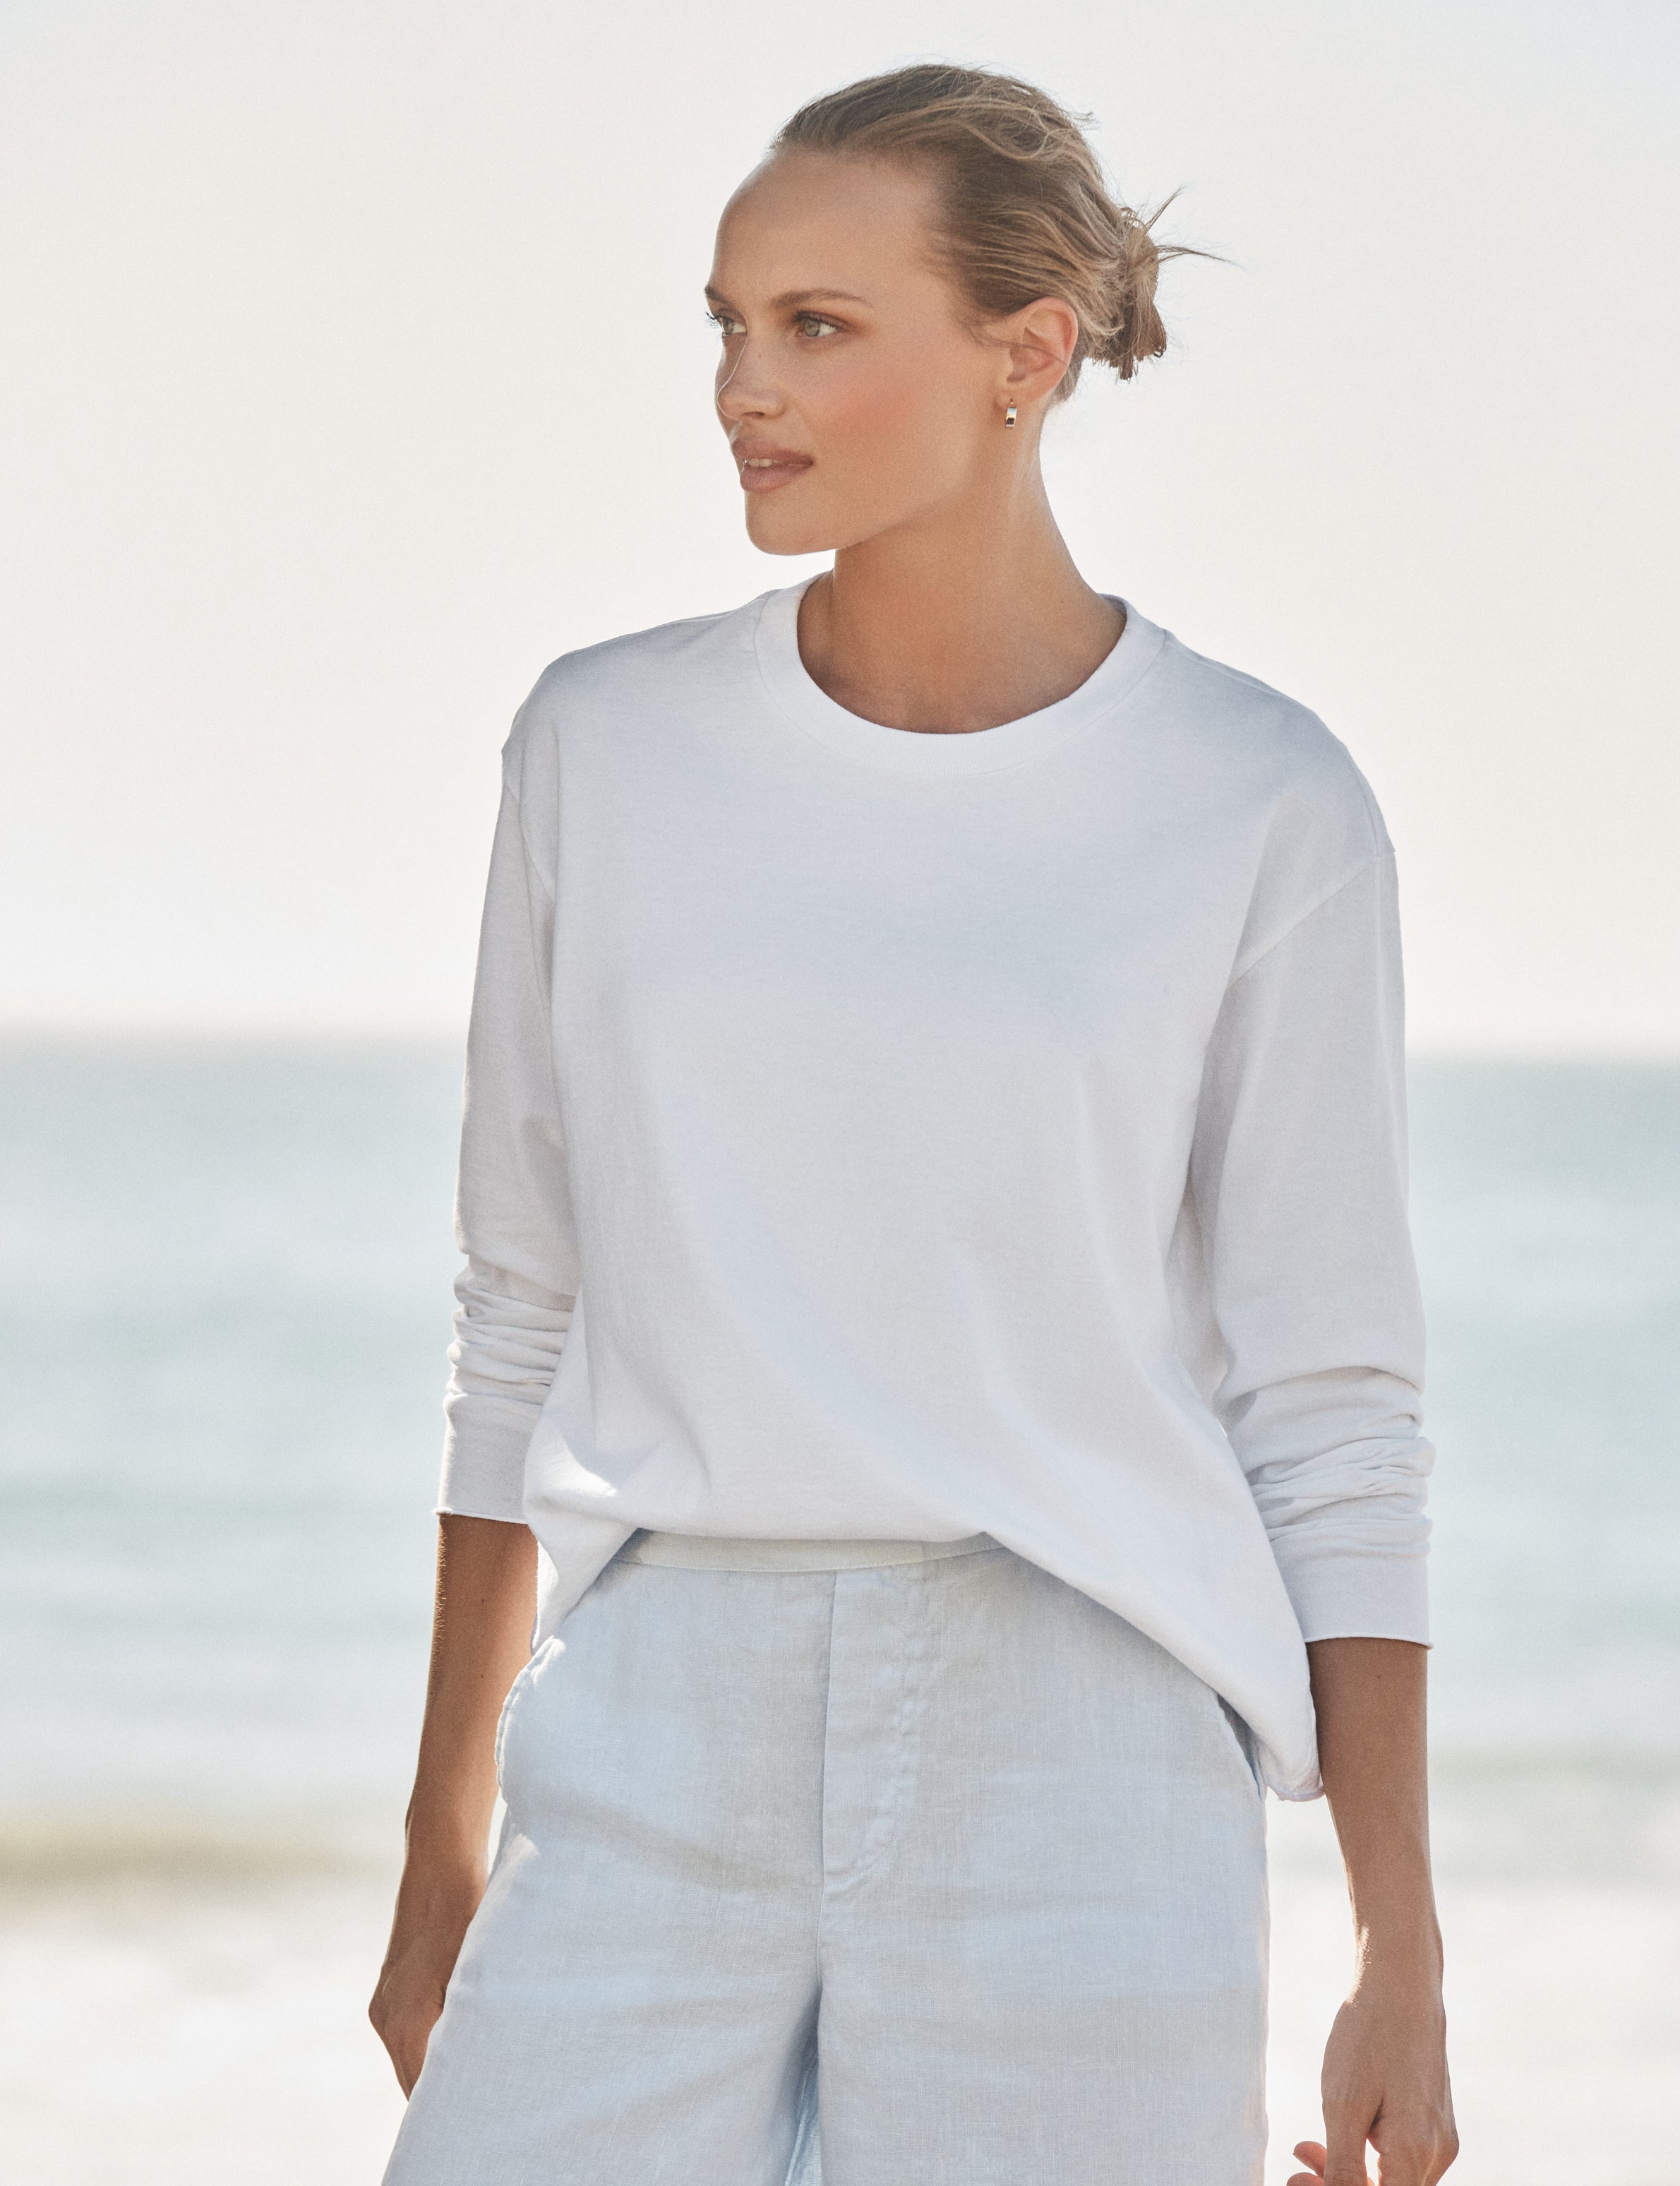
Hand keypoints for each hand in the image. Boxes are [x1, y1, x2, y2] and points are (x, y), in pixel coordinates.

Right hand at [368, 1858, 484, 2095]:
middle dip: (438, 2097)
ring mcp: (382, 2005)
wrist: (440, 1867)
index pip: (420, 2092)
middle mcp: (386, 2019)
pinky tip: (456, 2043)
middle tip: (476, 2110)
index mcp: (406, 2022)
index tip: (469, 2124)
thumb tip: (471, 2071)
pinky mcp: (388, 1992)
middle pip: (411, 2081)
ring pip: (409, 2058)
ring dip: (433, 2069)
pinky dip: (427, 2046)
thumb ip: (467, 2028)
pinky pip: (407, 2035)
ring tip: (470, 2082)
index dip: (444, 2111)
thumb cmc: (468, 1916)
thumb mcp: (476, 1975)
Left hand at [1288, 1957, 1458, 2185]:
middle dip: (1338, 2185)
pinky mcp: (1435, 2124)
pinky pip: (1401, 2158)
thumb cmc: (1369, 2037)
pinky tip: (1340, 2131)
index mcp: (1415, 2154)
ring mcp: (1440, 2140)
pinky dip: (1367, 2154)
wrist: (1401, 1985)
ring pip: (1393, 2179)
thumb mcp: (1342, 2104)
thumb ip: (1343, 2166)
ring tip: (1307, 2148)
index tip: (1297, 2179)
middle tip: (1297, 2166)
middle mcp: (1436, 2155)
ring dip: (1350, 2171)